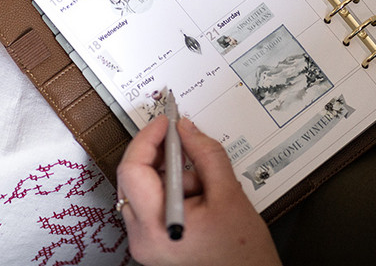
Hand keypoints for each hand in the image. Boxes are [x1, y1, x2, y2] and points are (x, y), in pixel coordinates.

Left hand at [116, 115, 281, 265]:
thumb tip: (186, 129)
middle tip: (183, 141)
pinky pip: (152, 203)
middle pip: (133, 178)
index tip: (165, 122)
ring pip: (143, 189)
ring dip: (170, 176)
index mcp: (156, 227)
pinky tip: (200, 198)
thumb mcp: (229, 194)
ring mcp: (145, 242)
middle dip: (159, 156)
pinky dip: (172, 190)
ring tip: (204, 188)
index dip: (148, 139)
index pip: (133, 169)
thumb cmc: (242, 254)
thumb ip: (205, 155)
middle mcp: (142, 238)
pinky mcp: (152, 242)